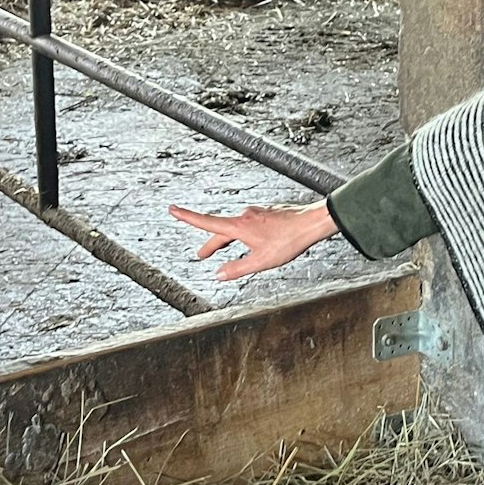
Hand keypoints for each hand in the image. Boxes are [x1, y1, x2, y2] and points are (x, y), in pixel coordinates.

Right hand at [169, 201, 339, 279]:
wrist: (311, 223)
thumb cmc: (289, 240)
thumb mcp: (261, 262)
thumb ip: (238, 269)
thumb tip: (219, 275)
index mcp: (239, 226)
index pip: (206, 222)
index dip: (187, 217)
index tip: (172, 209)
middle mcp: (244, 216)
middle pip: (221, 230)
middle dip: (210, 243)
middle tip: (201, 255)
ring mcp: (256, 214)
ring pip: (235, 228)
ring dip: (227, 239)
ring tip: (222, 250)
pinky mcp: (267, 215)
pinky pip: (248, 225)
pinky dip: (242, 235)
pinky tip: (250, 242)